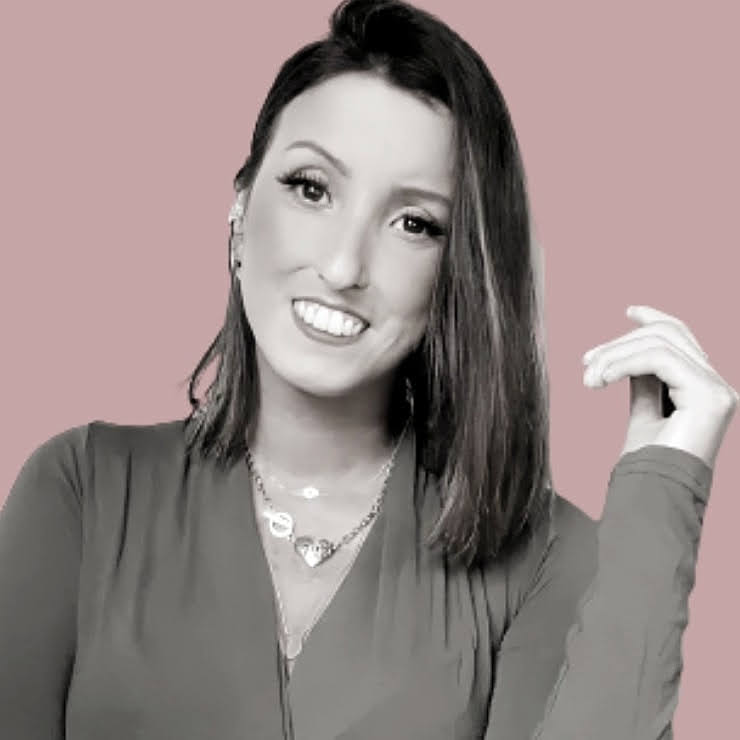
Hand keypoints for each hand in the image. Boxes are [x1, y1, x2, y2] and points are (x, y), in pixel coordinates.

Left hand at [582, 305, 737, 468]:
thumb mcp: (644, 411)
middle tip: (586, 364)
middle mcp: (717, 386)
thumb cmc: (647, 464)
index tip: (628, 311)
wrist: (655, 497)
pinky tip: (601, 379)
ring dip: (614, 356)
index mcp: (704, 388)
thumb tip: (628, 354)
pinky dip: (623, 363)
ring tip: (589, 379)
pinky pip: (659, 359)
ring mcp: (717, 390)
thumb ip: (644, 381)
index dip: (656, 319)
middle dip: (620, 343)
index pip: (685, 338)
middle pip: (668, 335)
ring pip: (660, 343)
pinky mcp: (709, 396)